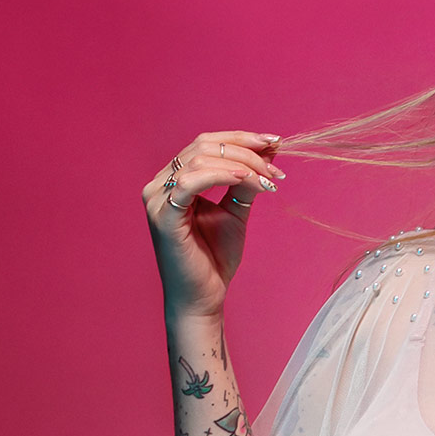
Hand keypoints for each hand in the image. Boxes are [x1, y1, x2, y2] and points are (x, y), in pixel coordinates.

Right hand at [142, 130, 284, 317]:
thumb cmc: (214, 257)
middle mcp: (160, 185)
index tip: (275, 142)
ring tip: (269, 179)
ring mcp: (157, 199)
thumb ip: (246, 181)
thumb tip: (269, 151)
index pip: (206, 144)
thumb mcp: (235, 211)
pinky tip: (246, 178)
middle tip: (276, 165)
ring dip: (241, 164)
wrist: (204, 296)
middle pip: (203, 146)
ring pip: (199, 160)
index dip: (241, 138)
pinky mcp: (162, 216)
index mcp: (175, 180)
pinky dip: (221, 174)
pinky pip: (190, 182)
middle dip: (246, 150)